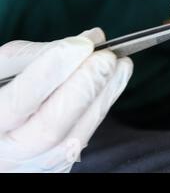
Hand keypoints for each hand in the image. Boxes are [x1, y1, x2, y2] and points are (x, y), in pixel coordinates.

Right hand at [0, 28, 132, 171]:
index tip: (83, 44)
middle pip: (52, 126)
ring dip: (104, 96)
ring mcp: (33, 164)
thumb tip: (89, 39)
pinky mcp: (55, 165)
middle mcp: (7, 153)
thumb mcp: (2, 70)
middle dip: (85, 86)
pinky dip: (102, 107)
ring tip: (122, 65)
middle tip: (108, 57)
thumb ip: (36, 54)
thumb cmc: (0, 93)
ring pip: (75, 136)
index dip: (54, 69)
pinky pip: (83, 137)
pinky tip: (114, 83)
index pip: (22, 98)